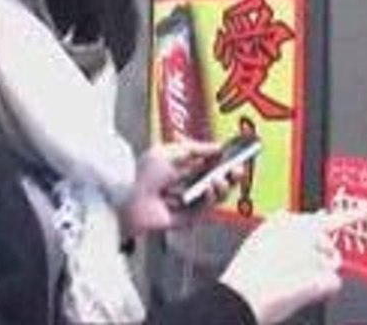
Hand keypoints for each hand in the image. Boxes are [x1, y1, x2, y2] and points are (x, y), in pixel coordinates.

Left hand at [121, 140, 241, 236]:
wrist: (126, 198)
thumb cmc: (141, 173)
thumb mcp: (171, 151)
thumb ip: (196, 149)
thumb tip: (217, 147)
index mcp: (178, 166)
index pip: (207, 163)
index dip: (222, 159)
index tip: (236, 154)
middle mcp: (183, 185)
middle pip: (214, 180)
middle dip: (229, 175)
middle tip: (239, 169)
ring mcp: (185, 203)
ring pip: (213, 197)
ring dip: (222, 187)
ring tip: (223, 178)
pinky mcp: (185, 220)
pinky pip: (205, 210)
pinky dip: (210, 199)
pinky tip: (211, 188)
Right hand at [219, 210, 342, 324]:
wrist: (245, 294)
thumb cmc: (247, 272)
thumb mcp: (258, 237)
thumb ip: (281, 224)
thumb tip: (295, 217)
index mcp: (290, 220)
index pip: (325, 216)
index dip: (350, 214)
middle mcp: (307, 232)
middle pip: (329, 244)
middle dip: (321, 255)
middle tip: (301, 270)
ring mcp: (319, 252)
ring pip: (331, 264)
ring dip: (318, 273)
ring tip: (293, 281)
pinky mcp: (326, 273)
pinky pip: (334, 283)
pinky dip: (322, 290)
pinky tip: (302, 291)